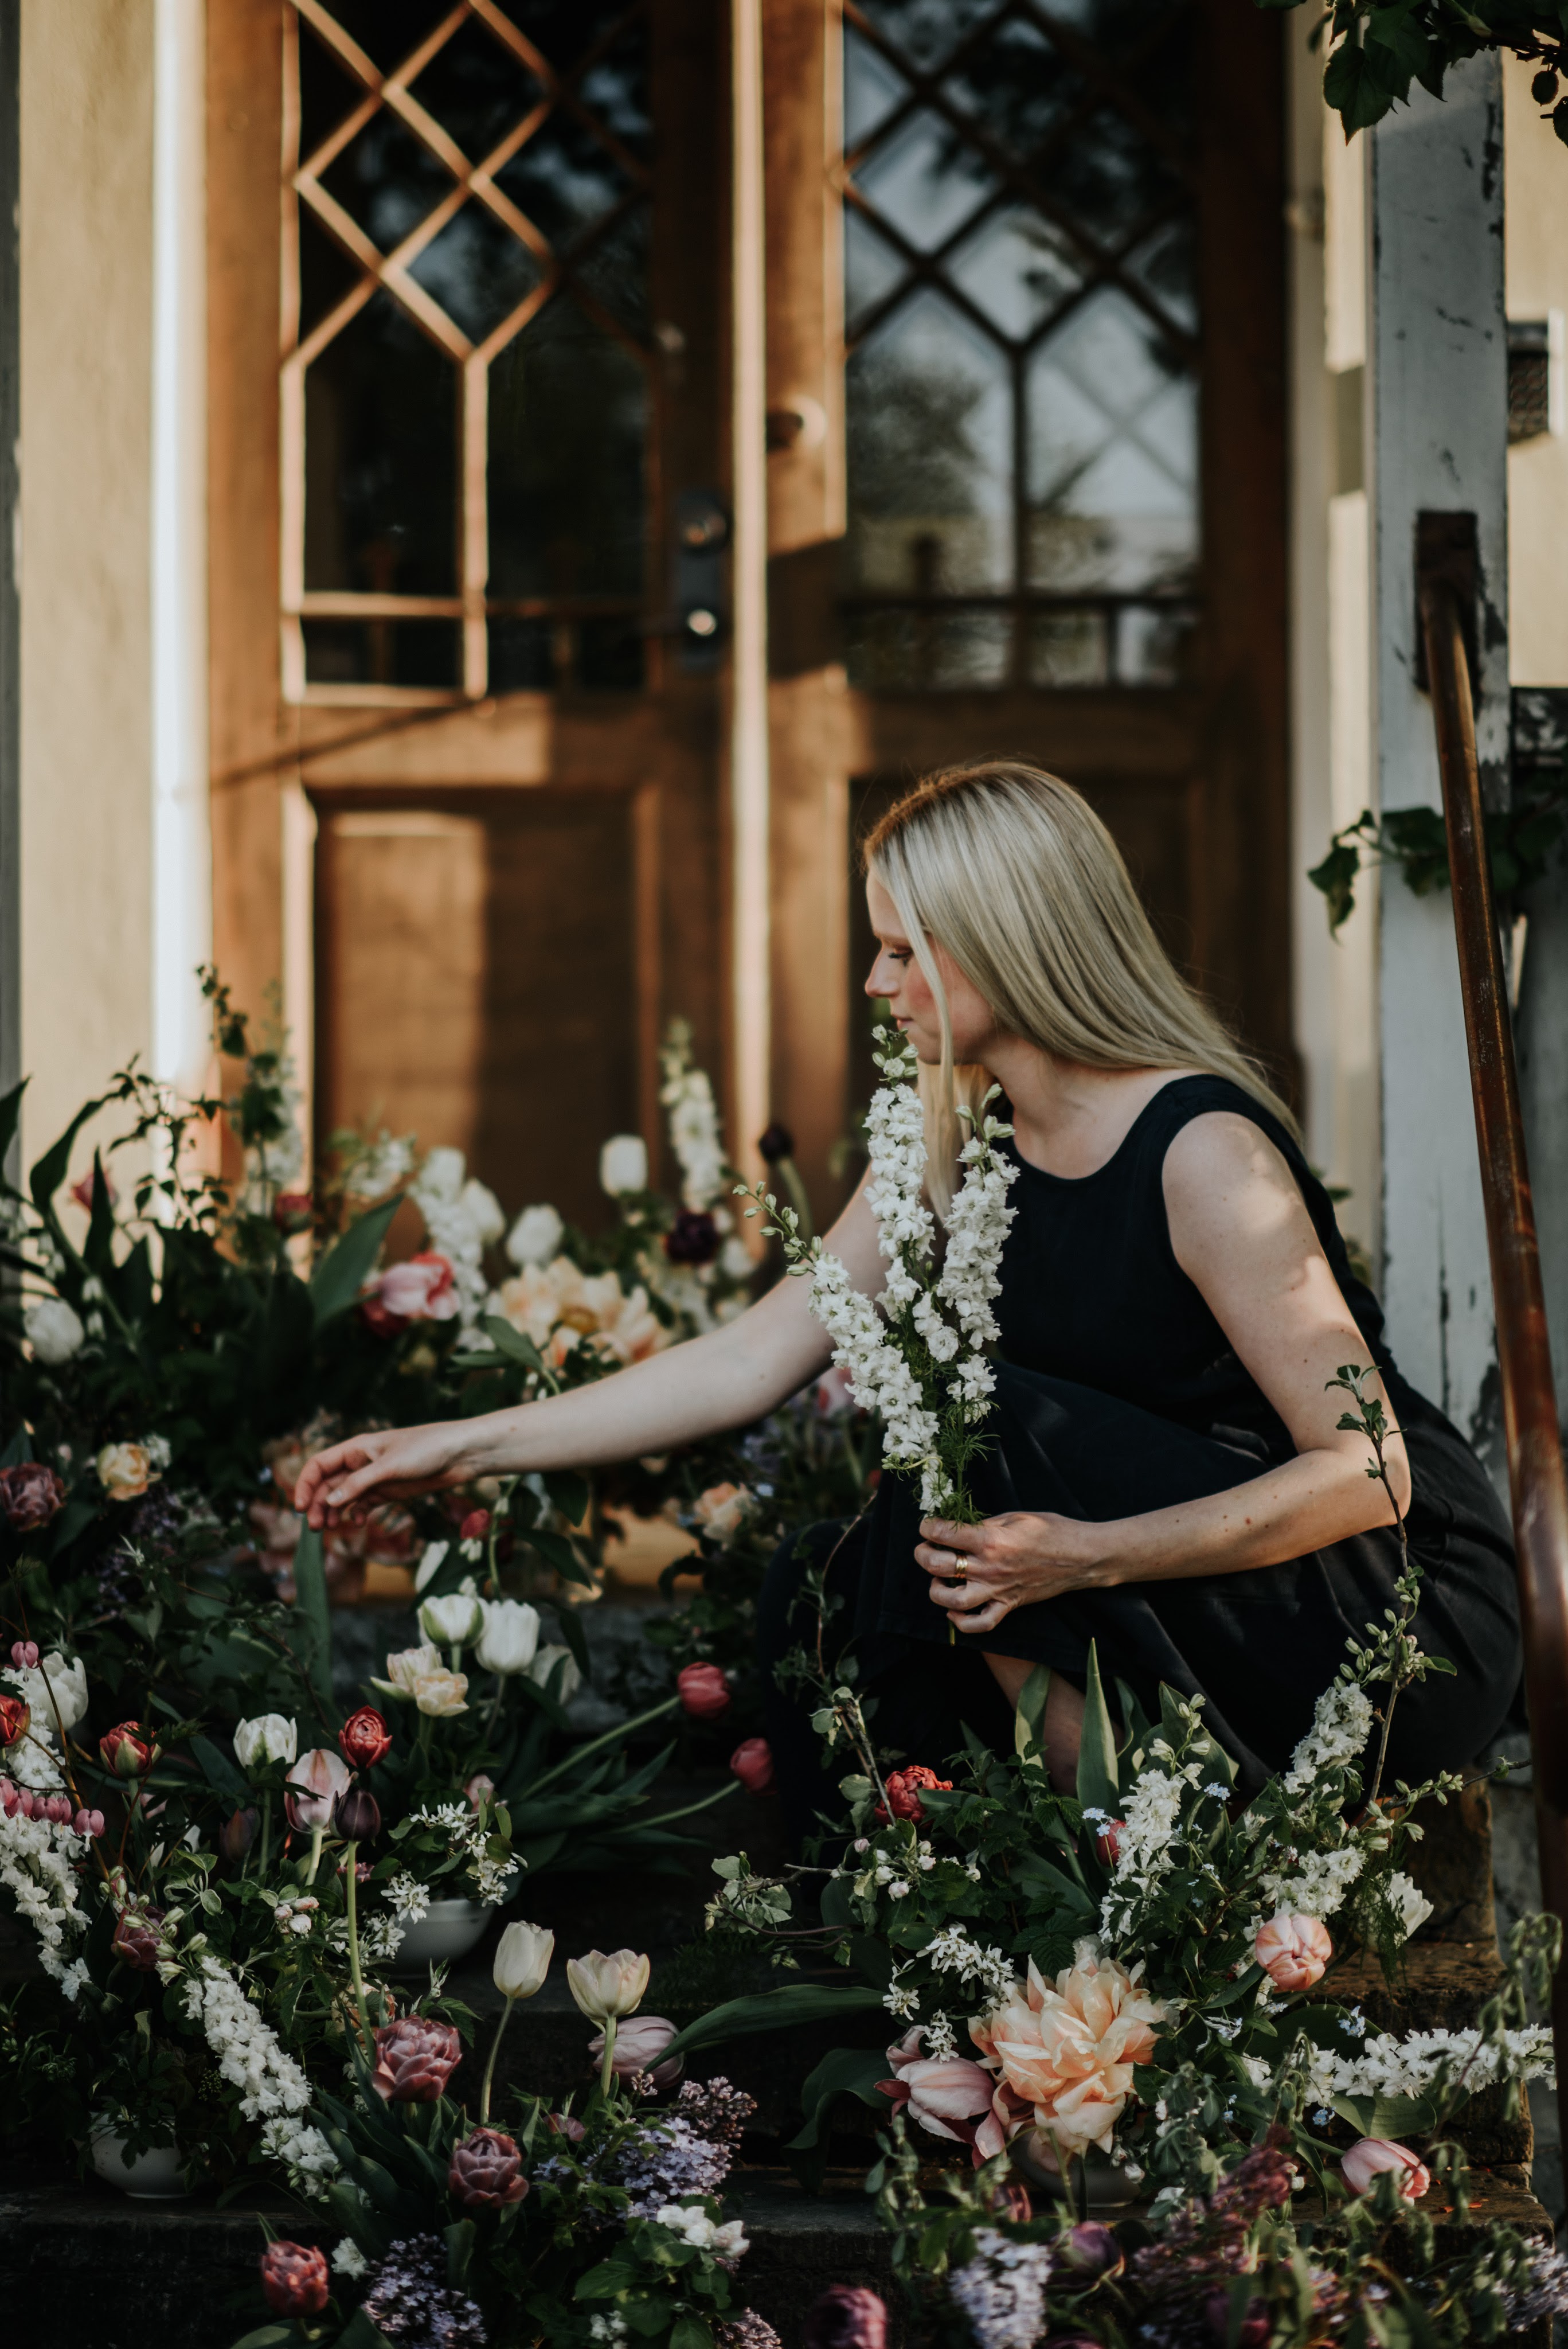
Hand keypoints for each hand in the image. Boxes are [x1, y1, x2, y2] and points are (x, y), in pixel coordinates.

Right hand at [295, 1422, 478, 1527]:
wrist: (461, 1454)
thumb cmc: (427, 1449)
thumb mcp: (389, 1466)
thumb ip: (359, 1484)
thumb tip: (330, 1501)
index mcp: (357, 1448)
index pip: (320, 1465)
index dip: (305, 1484)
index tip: (299, 1508)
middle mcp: (361, 1463)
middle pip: (328, 1484)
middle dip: (317, 1504)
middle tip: (314, 1527)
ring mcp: (375, 1478)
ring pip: (343, 1496)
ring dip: (333, 1511)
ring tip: (328, 1529)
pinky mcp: (389, 1491)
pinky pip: (364, 1504)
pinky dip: (356, 1514)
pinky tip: (358, 1522)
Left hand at [914, 1511, 1105, 1635]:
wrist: (1083, 1557)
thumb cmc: (1053, 1530)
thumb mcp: (1016, 1517)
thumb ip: (985, 1524)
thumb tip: (960, 1528)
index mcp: (991, 1539)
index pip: (944, 1534)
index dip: (928, 1527)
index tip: (928, 1525)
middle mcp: (990, 1567)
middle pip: (939, 1566)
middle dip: (923, 1555)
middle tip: (925, 1549)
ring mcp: (999, 1590)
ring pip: (953, 1600)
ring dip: (937, 1590)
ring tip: (938, 1578)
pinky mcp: (1009, 1605)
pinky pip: (981, 1623)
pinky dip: (962, 1621)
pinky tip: (954, 1608)